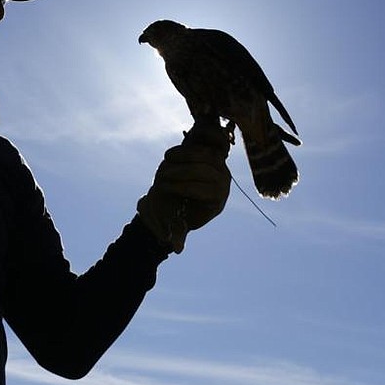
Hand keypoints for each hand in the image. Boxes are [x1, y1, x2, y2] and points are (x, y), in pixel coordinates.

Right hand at [137, 114, 230, 252]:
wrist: (178, 196)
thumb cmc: (174, 213)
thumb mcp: (175, 226)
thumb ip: (177, 234)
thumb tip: (177, 249)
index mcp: (217, 200)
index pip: (207, 190)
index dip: (184, 187)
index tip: (163, 186)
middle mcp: (222, 182)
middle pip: (206, 171)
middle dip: (182, 173)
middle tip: (161, 176)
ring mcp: (218, 165)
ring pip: (205, 154)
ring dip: (184, 156)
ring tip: (165, 161)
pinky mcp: (211, 151)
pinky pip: (212, 139)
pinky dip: (202, 134)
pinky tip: (185, 136)